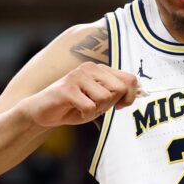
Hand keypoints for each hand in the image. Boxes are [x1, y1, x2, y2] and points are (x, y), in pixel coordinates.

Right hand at [25, 63, 139, 127]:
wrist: (41, 112)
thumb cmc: (73, 107)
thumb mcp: (99, 101)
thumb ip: (117, 94)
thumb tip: (141, 91)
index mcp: (100, 69)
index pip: (130, 79)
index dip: (130, 96)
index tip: (120, 106)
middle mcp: (90, 68)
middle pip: (120, 88)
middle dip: (111, 104)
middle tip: (96, 108)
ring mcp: (77, 76)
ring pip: (105, 98)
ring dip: (96, 110)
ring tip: (83, 108)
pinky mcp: (67, 89)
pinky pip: (90, 107)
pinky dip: (85, 115)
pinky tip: (74, 111)